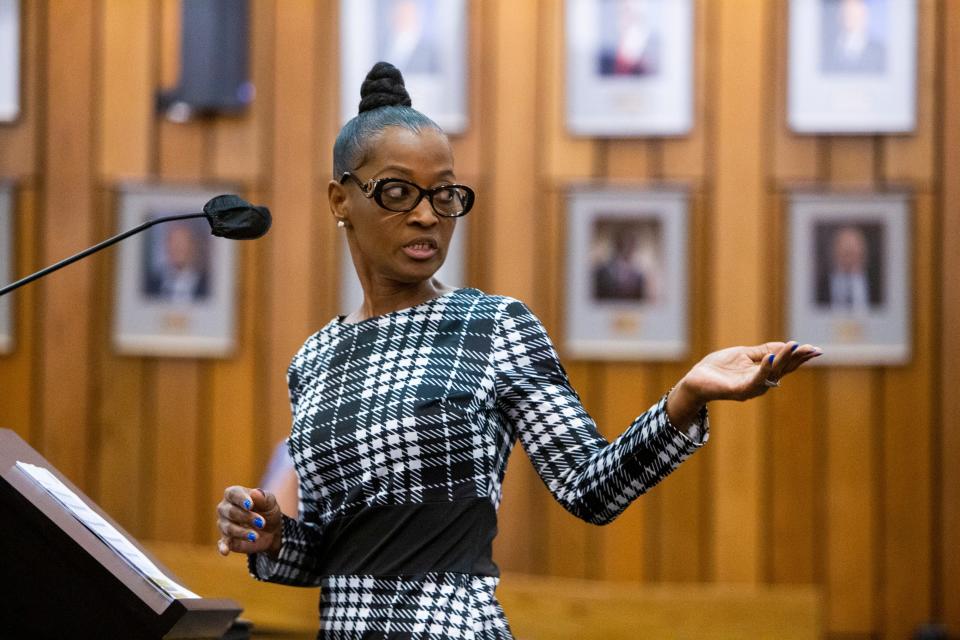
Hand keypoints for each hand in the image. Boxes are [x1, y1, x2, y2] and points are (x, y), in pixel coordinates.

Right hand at [216, 486, 282, 558]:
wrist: (272, 531)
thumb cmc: (268, 511)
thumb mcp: (270, 502)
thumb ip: (263, 497)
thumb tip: (254, 493)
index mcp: (234, 494)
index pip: (232, 493)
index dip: (241, 499)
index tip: (250, 505)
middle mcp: (225, 508)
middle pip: (230, 511)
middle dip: (246, 517)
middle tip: (262, 523)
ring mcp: (224, 524)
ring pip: (228, 528)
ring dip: (242, 532)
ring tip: (256, 536)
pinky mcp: (227, 540)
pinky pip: (222, 543)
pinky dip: (223, 547)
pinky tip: (225, 551)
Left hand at [680, 341, 821, 404]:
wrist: (696, 379)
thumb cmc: (719, 367)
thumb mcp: (745, 354)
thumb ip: (764, 351)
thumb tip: (786, 345)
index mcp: (763, 374)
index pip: (786, 365)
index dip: (800, 357)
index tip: (816, 349)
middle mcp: (761, 383)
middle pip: (783, 370)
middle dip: (797, 358)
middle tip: (811, 348)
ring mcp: (751, 388)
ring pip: (772, 374)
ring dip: (783, 359)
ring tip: (793, 347)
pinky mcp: (739, 391)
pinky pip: (755, 380)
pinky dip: (764, 369)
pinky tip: (771, 358)